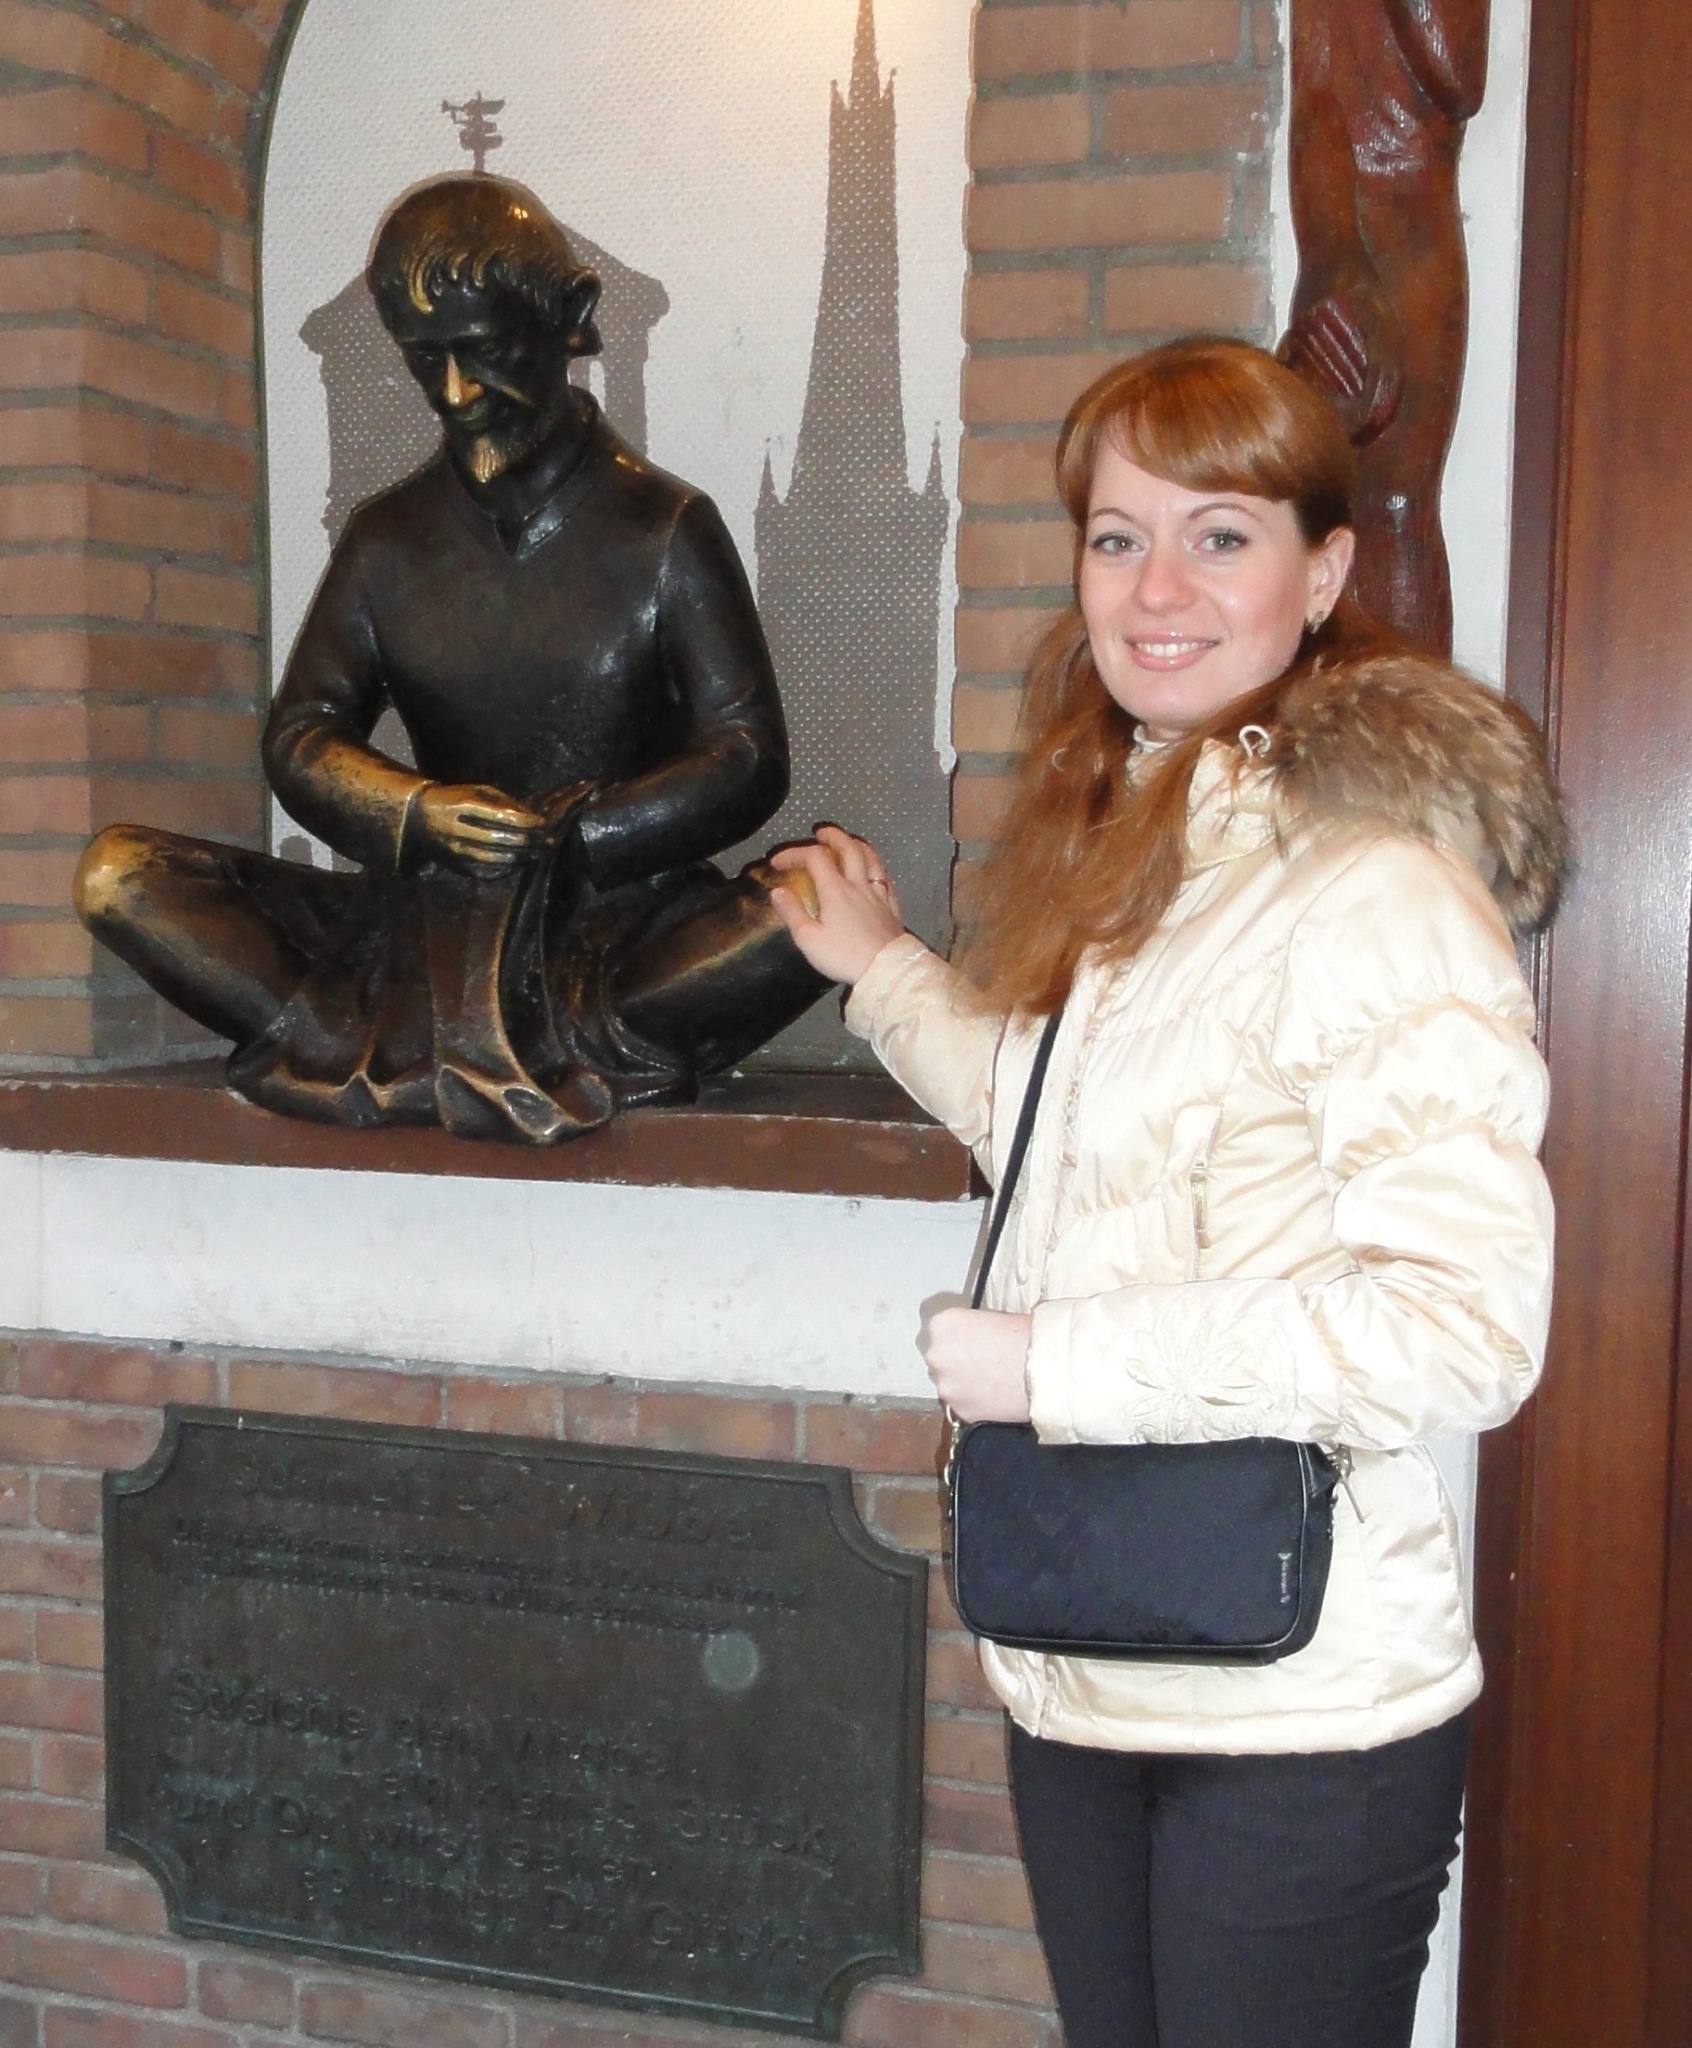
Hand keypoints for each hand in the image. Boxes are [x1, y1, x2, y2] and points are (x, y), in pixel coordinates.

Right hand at [406, 782, 545, 874]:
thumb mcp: (476, 791)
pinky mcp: (455, 865)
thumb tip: (532, 817)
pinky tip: (518, 864)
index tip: (542, 822)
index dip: (526, 822)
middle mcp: (457, 829)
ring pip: (493, 859)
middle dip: (528, 841)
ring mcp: (455, 850)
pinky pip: (484, 873)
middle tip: (546, 841)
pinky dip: (505, 870)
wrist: (419, 818)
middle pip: (500, 839)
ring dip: (520, 858)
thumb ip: (504, 802)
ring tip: (538, 854)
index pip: (502, 817)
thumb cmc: (456, 800)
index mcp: (462, 806)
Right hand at [767, 826, 905, 984]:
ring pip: (872, 858)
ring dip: (857, 845)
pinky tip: (874, 870)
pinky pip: (886, 877)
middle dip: (832, 836)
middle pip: (849, 848)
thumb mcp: (808, 939)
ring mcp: (879, 894)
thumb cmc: (844, 956)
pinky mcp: (893, 907)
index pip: (814, 858)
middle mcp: (859, 885)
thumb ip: (792, 913)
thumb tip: (777, 892)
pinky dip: (876, 866)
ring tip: (848, 842)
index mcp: (836, 890)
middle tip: (820, 833)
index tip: (777, 863)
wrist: (887, 971)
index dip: (794, 853)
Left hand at [921, 1305, 1033, 1422]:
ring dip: (962, 1383)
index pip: (941, 1329)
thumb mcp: (994, 1318)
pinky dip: (973, 1403)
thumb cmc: (1026, 1336)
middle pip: (939, 1358)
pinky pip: (961, 1405)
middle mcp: (936, 1354)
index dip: (959, 1336)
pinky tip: (994, 1397)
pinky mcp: (958, 1410)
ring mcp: (945, 1386)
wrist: (1043, 1369)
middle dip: (956, 1361)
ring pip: (948, 1384)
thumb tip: (975, 1338)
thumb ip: (973, 1329)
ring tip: (991, 1383)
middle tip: (982, 1363)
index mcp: (942, 1324)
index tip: (973, 1341)